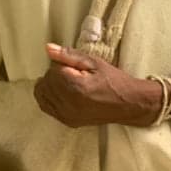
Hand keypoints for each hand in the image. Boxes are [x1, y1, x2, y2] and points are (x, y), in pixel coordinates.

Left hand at [34, 44, 161, 127]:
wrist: (127, 103)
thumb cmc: (114, 80)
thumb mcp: (94, 62)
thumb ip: (69, 55)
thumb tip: (48, 48)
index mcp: (75, 86)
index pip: (52, 70)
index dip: (61, 64)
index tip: (74, 65)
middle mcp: (68, 103)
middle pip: (45, 84)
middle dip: (53, 75)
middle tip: (71, 72)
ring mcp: (67, 115)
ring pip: (42, 96)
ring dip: (50, 86)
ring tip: (66, 81)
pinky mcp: (67, 122)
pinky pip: (47, 108)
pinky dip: (48, 98)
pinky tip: (60, 92)